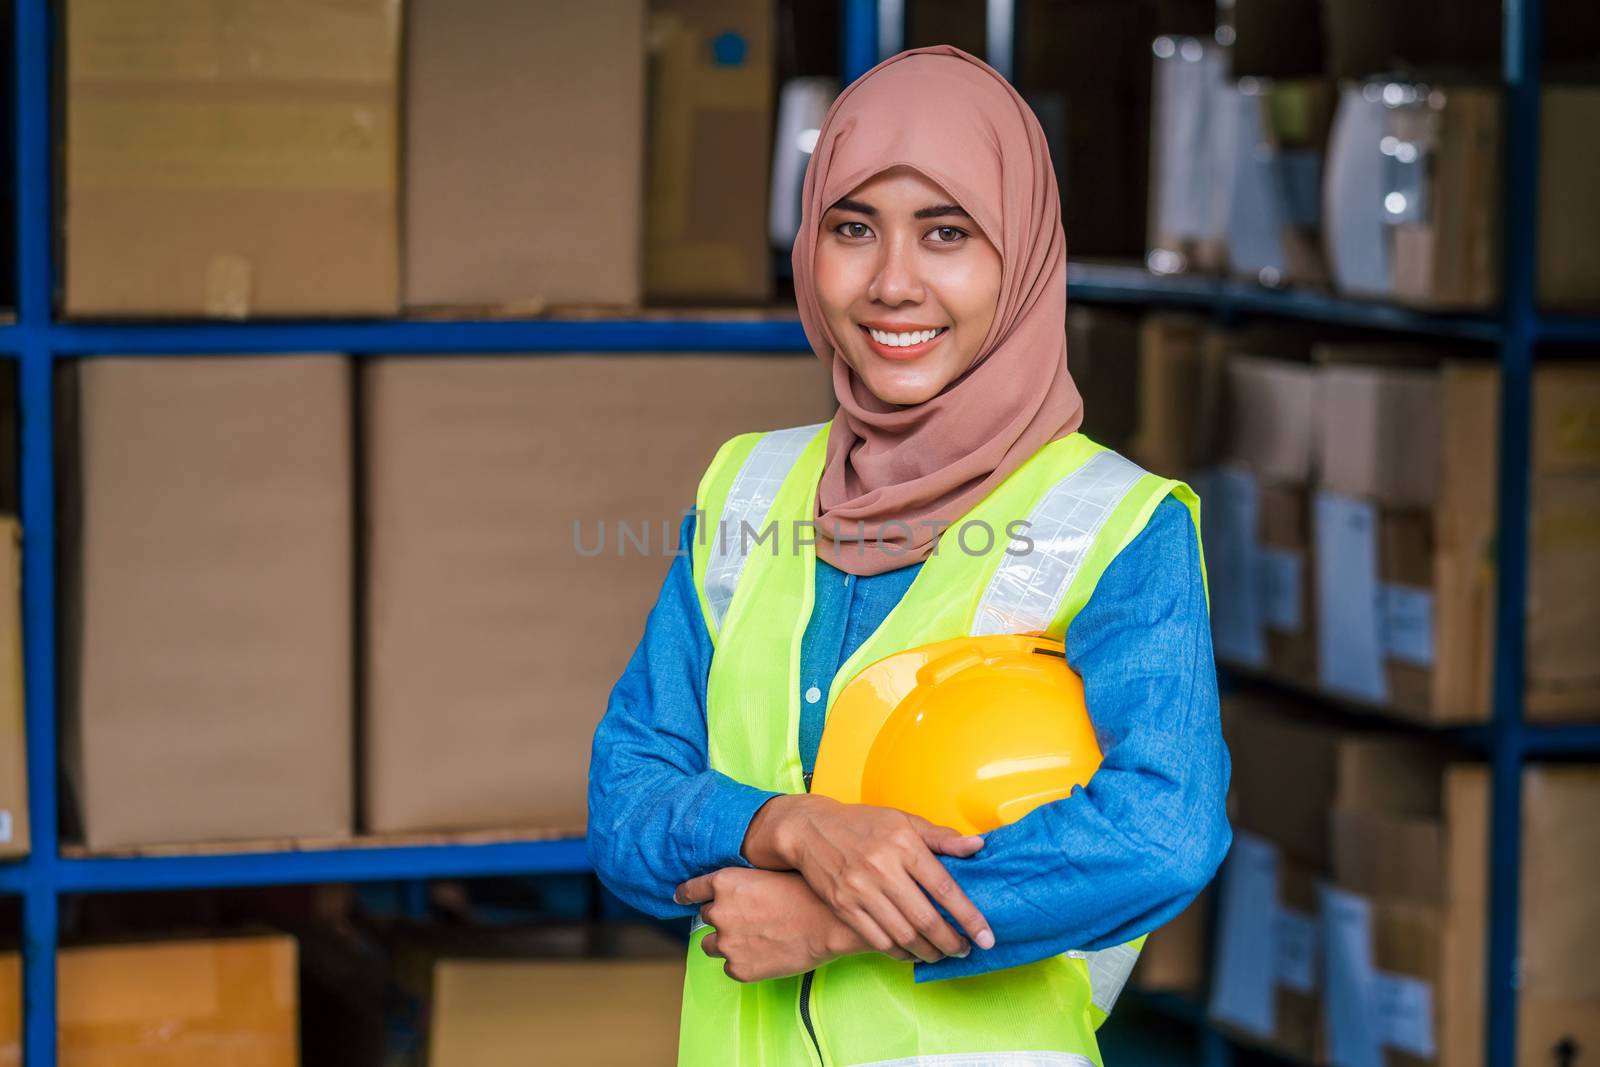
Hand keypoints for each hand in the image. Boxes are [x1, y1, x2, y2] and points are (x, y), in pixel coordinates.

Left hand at [673, 868, 912, 981]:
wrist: (827, 923)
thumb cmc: (807, 892)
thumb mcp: (769, 873)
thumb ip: (744, 882)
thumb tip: (738, 890)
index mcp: (725, 882)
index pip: (691, 890)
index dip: (687, 894)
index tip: (681, 897)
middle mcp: (719, 912)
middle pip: (706, 917)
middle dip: (721, 918)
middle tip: (747, 919)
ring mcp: (727, 943)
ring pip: (711, 946)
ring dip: (726, 942)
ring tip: (754, 939)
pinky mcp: (739, 969)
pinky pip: (731, 967)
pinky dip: (742, 962)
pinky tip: (764, 954)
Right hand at [741, 794, 994, 962]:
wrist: (809, 829)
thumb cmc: (862, 823)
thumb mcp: (903, 820)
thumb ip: (941, 837)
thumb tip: (977, 847)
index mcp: (904, 844)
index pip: (944, 887)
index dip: (968, 916)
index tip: (986, 936)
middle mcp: (882, 867)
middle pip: (925, 917)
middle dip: (950, 941)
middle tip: (965, 950)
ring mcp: (860, 889)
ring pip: (902, 934)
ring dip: (927, 951)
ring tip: (941, 953)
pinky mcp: (844, 905)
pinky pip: (877, 940)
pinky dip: (899, 952)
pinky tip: (912, 952)